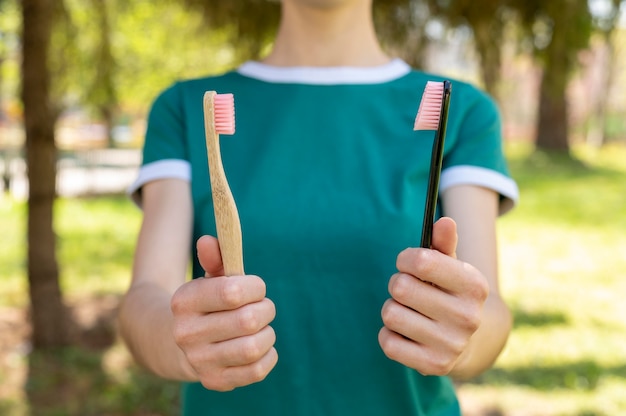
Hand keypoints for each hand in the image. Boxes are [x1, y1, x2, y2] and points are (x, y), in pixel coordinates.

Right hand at [170, 235, 277, 390]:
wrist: (184, 343)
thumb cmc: (209, 302)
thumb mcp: (210, 277)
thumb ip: (215, 258)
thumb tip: (208, 241)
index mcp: (183, 301)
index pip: (232, 292)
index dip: (255, 287)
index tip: (257, 287)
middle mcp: (185, 333)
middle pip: (248, 320)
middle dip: (265, 310)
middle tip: (262, 308)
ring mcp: (199, 360)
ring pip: (253, 347)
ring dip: (267, 334)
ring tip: (261, 328)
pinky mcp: (214, 381)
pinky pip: (257, 370)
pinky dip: (268, 355)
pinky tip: (260, 347)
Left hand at [378, 217, 488, 374]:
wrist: (469, 342)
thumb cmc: (450, 293)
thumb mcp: (451, 266)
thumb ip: (444, 243)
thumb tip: (444, 221)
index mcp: (473, 285)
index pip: (421, 261)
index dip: (405, 258)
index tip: (407, 262)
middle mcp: (467, 316)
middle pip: (400, 286)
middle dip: (397, 284)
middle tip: (408, 291)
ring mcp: (451, 344)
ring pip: (390, 314)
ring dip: (392, 309)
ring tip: (408, 311)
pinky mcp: (433, 365)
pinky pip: (388, 343)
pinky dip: (389, 334)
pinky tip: (406, 333)